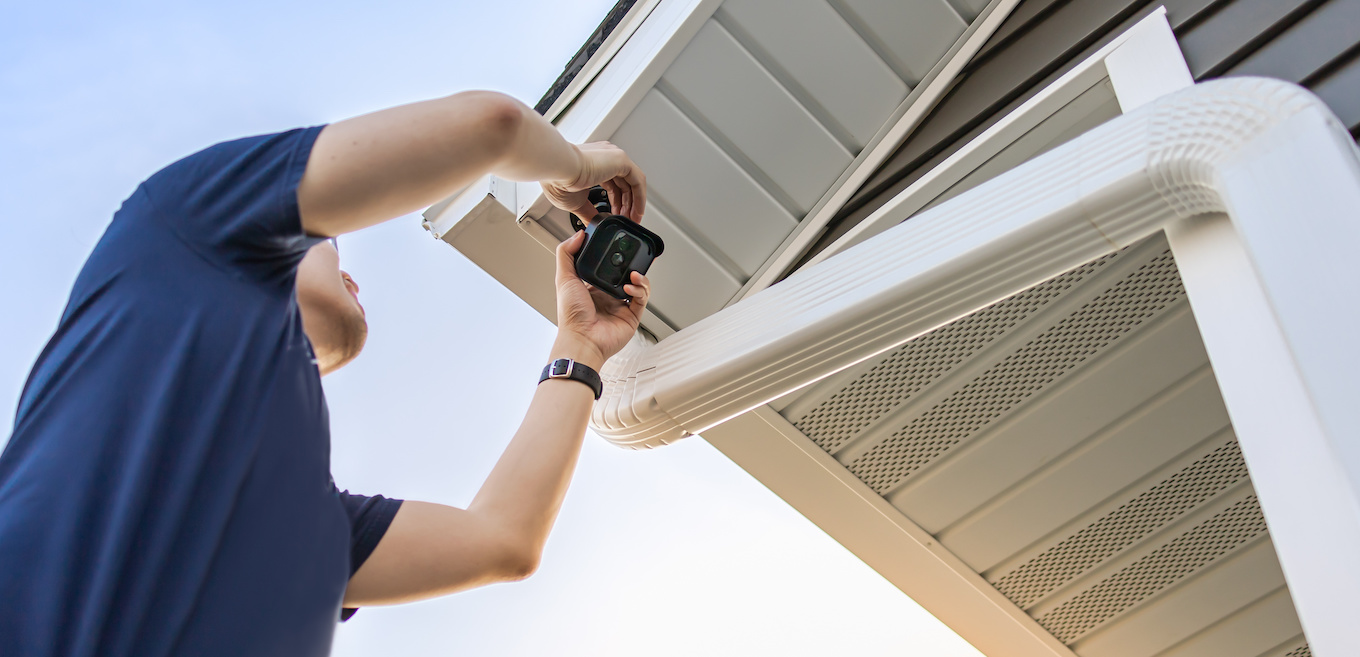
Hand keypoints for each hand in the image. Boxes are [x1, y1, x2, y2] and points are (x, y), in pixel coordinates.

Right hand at [541, 142, 646, 221]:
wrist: (556, 168)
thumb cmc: (556, 179)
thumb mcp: (576, 202)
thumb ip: (588, 212)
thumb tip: (593, 224)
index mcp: (592, 162)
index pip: (612, 183)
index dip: (616, 202)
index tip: (617, 216)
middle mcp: (604, 157)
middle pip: (624, 184)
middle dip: (627, 205)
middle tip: (627, 221)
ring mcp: (613, 156)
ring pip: (633, 182)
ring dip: (635, 204)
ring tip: (632, 220)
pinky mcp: (621, 159)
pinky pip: (637, 181)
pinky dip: (640, 198)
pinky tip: (637, 212)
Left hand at [551, 230, 650, 368]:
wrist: (583, 339)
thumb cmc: (571, 316)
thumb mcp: (564, 278)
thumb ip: (566, 253)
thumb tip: (578, 235)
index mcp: (592, 286)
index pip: (607, 266)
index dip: (614, 256)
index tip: (619, 246)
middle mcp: (607, 295)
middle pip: (625, 274)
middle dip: (632, 264)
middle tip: (635, 256)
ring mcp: (620, 305)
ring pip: (638, 285)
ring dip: (639, 276)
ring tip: (633, 273)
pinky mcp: (632, 315)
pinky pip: (642, 298)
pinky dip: (640, 289)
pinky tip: (631, 286)